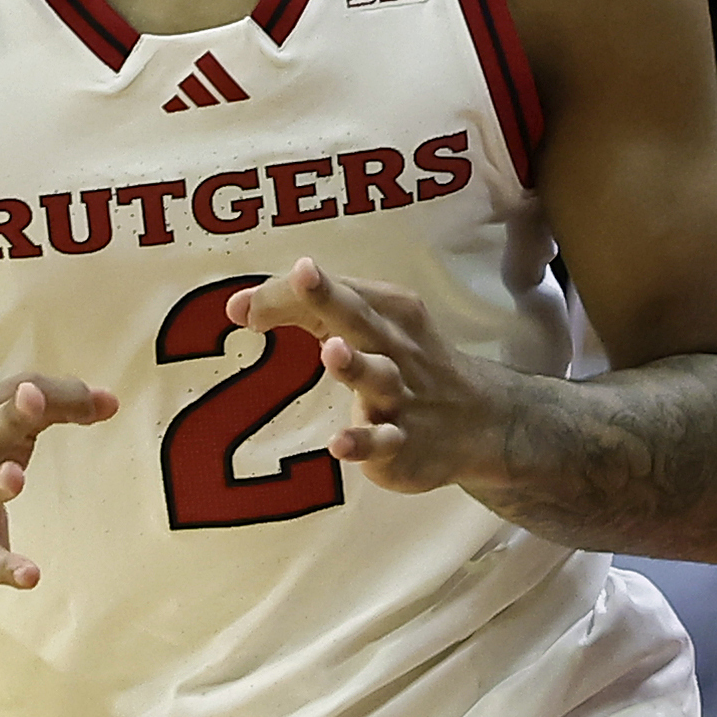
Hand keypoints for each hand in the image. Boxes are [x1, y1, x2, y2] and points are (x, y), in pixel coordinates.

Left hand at [228, 258, 501, 492]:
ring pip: (377, 377)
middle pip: (359, 317)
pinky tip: (339, 443)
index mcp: (387, 309)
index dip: (288, 292)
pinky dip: (363, 442)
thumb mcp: (366, 325)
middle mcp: (395, 346)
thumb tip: (236, 307)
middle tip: (302, 272)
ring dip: (354, 364)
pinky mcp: (403, 444)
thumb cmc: (401, 358)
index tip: (239, 306)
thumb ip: (301, 312)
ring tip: (330, 350)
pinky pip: (383, 441)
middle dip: (329, 296)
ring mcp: (401, 397)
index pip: (335, 290)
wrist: (481, 422)